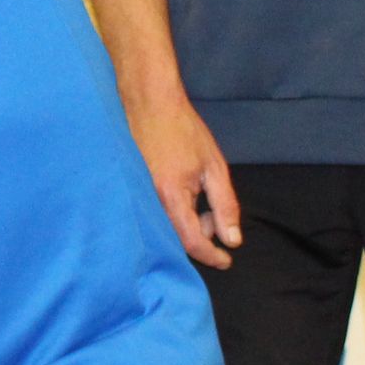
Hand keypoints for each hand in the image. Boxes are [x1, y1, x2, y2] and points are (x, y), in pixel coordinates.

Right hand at [133, 95, 241, 270]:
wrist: (148, 103)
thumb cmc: (183, 130)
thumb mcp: (214, 167)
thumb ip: (225, 205)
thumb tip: (232, 240)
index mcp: (171, 196)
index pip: (192, 242)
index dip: (212, 256)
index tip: (226, 260)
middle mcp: (149, 201)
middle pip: (176, 240)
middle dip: (202, 237)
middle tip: (215, 217)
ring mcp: (136, 196)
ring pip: (165, 229)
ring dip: (187, 225)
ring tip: (200, 199)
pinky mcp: (131, 190)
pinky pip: (153, 216)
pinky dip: (173, 215)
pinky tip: (183, 196)